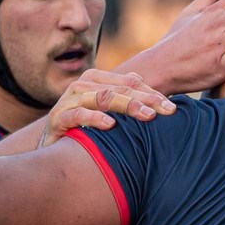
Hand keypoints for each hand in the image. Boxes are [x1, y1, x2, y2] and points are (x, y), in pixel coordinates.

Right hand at [40, 70, 176, 146]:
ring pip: (102, 98)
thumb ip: (124, 97)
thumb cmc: (83, 127)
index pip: (130, 83)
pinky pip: (78, 115)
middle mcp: (82, 86)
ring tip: (147, 115)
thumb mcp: (105, 111)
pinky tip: (111, 125)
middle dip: (146, 99)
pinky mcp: (58, 118)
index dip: (152, 94)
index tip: (173, 108)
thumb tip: (151, 91)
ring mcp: (69, 101)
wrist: (51, 145)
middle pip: (119, 89)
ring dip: (126, 105)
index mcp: (96, 80)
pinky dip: (94, 118)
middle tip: (167, 111)